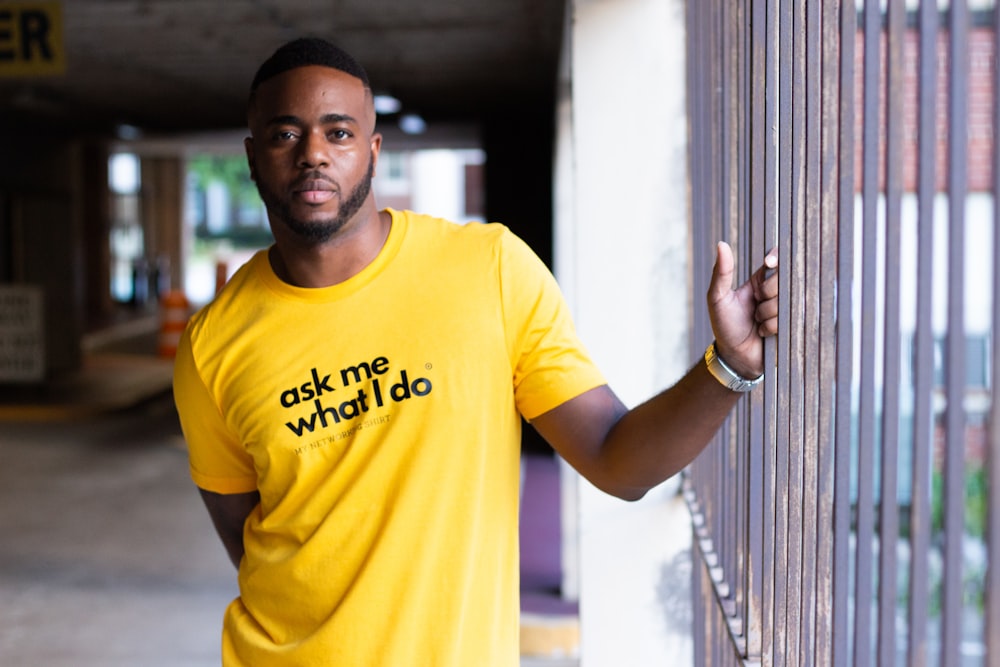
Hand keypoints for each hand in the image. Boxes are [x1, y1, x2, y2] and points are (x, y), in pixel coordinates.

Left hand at [706, 242, 778, 377]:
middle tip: (754, 306)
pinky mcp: (791, 325)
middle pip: (783, 280)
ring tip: (756, 322)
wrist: (734, 356)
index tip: (769, 262)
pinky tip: (763, 332)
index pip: (776, 260)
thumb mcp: (717, 298)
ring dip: (766, 314)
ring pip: (785, 301)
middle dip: (766, 294)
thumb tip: (722, 244)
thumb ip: (721, 273)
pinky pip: (787, 319)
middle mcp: (776, 292)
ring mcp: (785, 309)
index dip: (777, 259)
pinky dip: (770, 327)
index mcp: (760, 281)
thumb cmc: (725, 326)